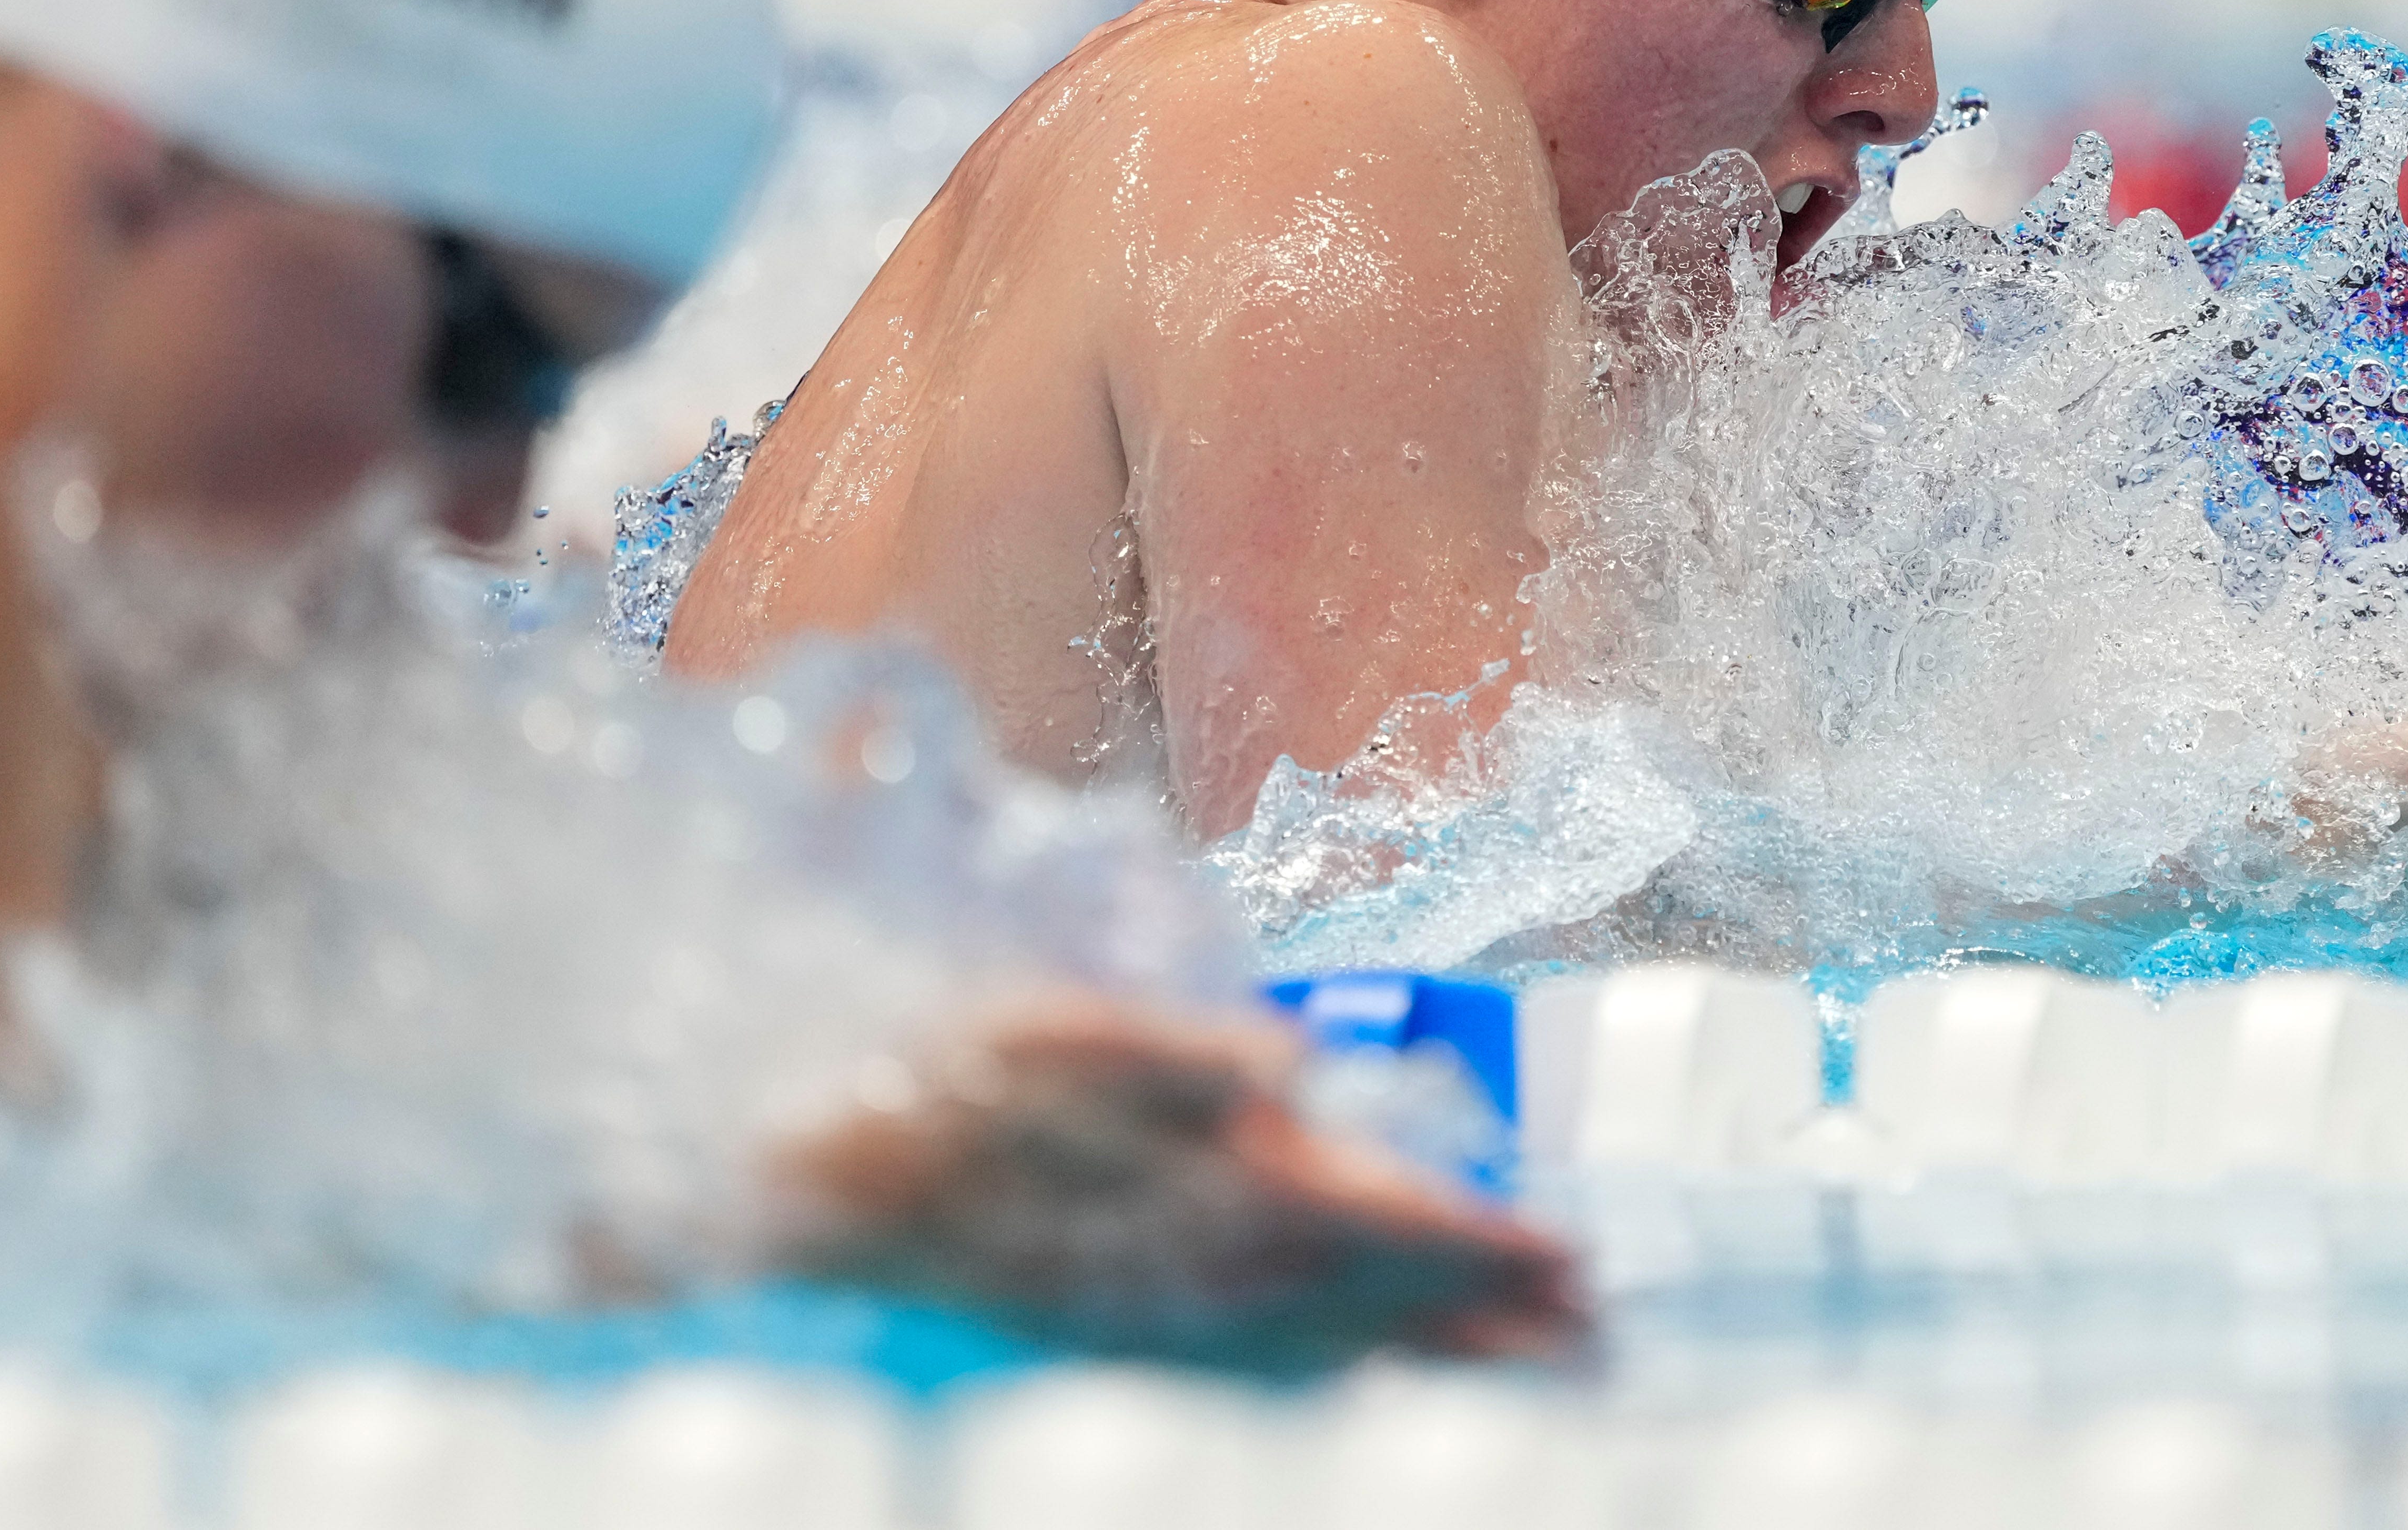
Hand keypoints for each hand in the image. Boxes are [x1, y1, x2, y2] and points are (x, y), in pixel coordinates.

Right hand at [767, 998, 1584, 1370]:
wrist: (814, 1198)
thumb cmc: (930, 1089)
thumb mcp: (1044, 1032)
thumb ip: (1168, 1051)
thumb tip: (1281, 1061)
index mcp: (1194, 1192)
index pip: (1370, 1221)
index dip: (1471, 1242)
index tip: (1571, 1255)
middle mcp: (1195, 1277)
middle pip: (1368, 1298)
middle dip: (1483, 1313)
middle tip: (1593, 1322)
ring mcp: (1162, 1324)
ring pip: (1325, 1346)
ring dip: (1431, 1354)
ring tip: (1534, 1358)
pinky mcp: (1125, 1339)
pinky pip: (1257, 1366)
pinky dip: (1330, 1371)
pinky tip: (1369, 1374)